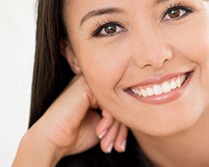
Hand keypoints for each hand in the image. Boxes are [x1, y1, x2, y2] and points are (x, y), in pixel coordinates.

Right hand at [13, 75, 127, 165]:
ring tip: (107, 143)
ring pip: (115, 104)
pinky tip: (99, 131)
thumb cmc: (74, 135)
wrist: (52, 140)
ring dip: (114, 128)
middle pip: (118, 105)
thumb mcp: (102, 127)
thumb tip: (135, 116)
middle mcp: (92, 86)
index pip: (117, 106)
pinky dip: (108, 119)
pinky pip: (108, 102)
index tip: (119, 145)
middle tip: (116, 146)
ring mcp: (89, 84)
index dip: (121, 127)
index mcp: (95, 94)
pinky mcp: (86, 86)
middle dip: (119, 130)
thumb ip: (116, 118)